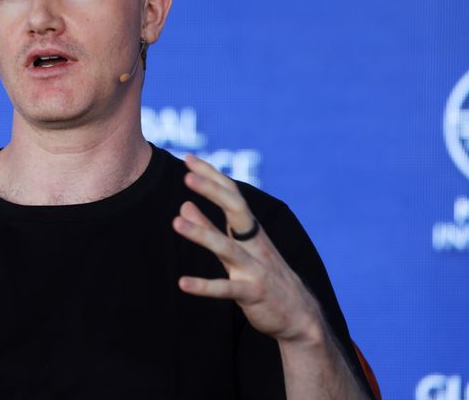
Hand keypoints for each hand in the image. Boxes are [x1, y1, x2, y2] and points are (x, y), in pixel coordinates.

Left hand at [172, 154, 322, 341]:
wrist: (299, 316)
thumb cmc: (265, 277)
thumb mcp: (236, 249)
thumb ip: (209, 227)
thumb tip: (184, 205)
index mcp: (250, 230)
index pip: (231, 195)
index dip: (211, 176)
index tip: (189, 157)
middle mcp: (254, 244)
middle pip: (235, 210)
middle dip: (212, 191)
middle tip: (187, 175)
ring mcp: (255, 268)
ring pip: (227, 248)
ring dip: (201, 234)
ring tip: (176, 222)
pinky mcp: (252, 293)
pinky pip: (226, 289)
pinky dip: (204, 286)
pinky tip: (182, 283)